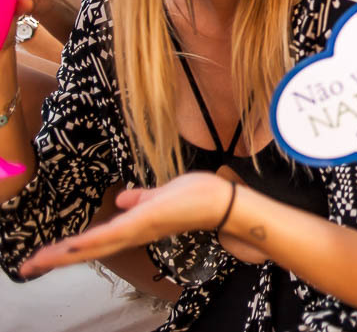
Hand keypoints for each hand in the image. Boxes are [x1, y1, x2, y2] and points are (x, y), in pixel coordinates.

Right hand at [20, 172, 231, 277]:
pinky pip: (113, 235)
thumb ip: (143, 199)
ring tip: (37, 261)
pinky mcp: (145, 223)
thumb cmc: (199, 197)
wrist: (223, 202)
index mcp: (135, 226)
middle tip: (27, 266)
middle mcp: (134, 233)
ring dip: (65, 253)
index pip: (98, 240)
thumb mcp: (164, 194)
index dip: (72, 248)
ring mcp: (139, 230)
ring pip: (95, 246)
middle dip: (58, 258)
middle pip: (90, 249)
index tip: (45, 255)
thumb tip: (122, 200)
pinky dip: (92, 241)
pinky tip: (72, 246)